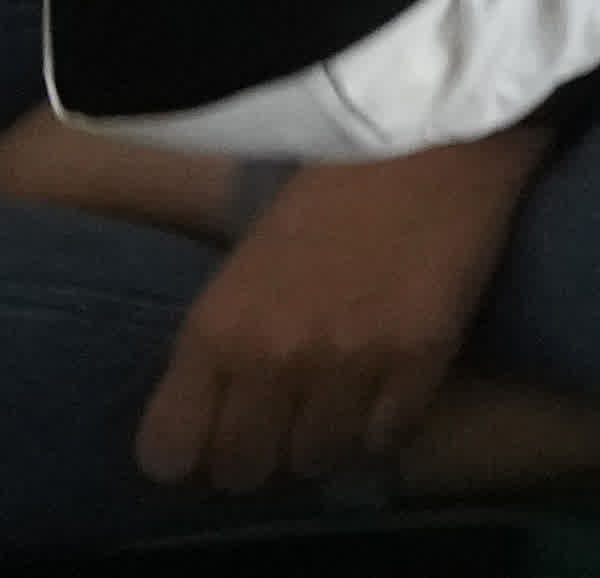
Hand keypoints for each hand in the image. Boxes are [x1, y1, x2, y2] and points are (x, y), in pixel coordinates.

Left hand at [131, 136, 542, 496]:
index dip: (188, 454)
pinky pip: (386, 437)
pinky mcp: (421, 358)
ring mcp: (350, 363)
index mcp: (216, 328)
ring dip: (323, 439)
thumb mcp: (245, 262)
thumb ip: (226, 337)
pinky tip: (386, 389)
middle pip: (242, 469)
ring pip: (315, 460)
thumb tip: (221, 405)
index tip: (211, 436)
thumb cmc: (329, 184)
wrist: (432, 130)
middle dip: (256, 454)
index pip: (168, 452)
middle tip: (278, 424)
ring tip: (337, 404)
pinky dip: (382, 424)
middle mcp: (273, 358)